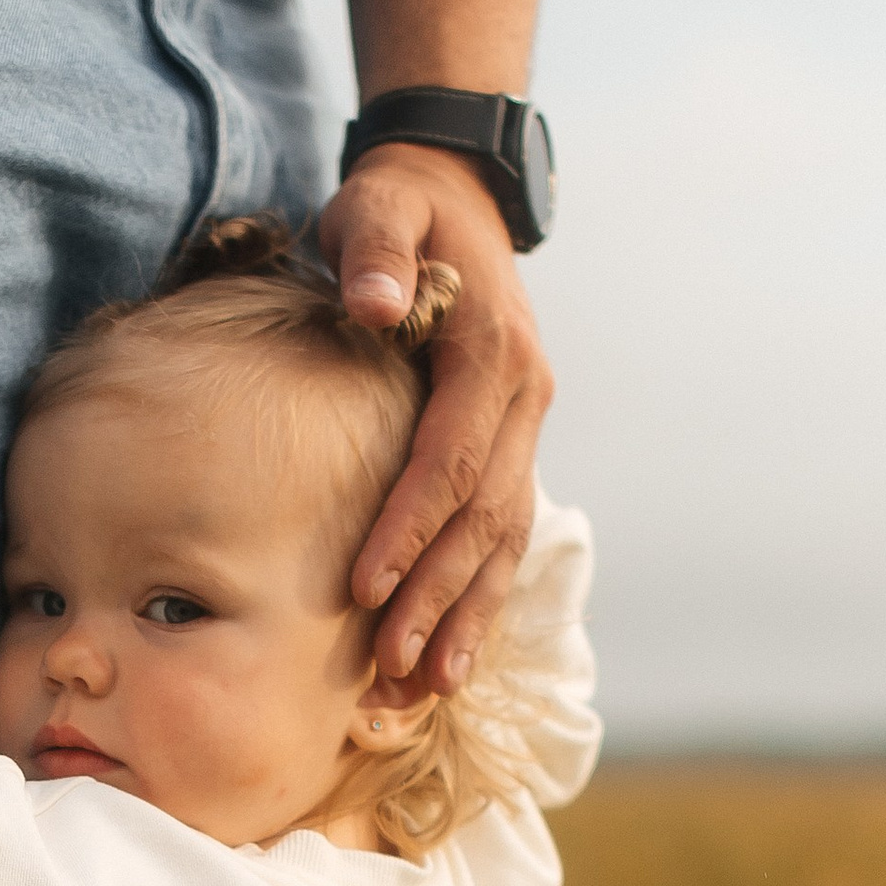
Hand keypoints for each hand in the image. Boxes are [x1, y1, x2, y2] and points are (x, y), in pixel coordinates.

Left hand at [319, 146, 553, 695]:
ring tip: (425, 688)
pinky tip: (446, 659)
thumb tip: (375, 306)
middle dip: (436, 596)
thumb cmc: (401, 208)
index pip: (451, 457)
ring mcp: (523, 427)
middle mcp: (523, 396)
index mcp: (493, 349)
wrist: (452, 197)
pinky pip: (499, 536)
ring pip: (502, 539)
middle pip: (482, 517)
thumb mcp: (381, 204)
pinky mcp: (508, 448)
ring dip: (465, 616)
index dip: (409, 528)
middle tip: (389, 666)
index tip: (362, 589)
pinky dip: (475, 600)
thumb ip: (376, 250)